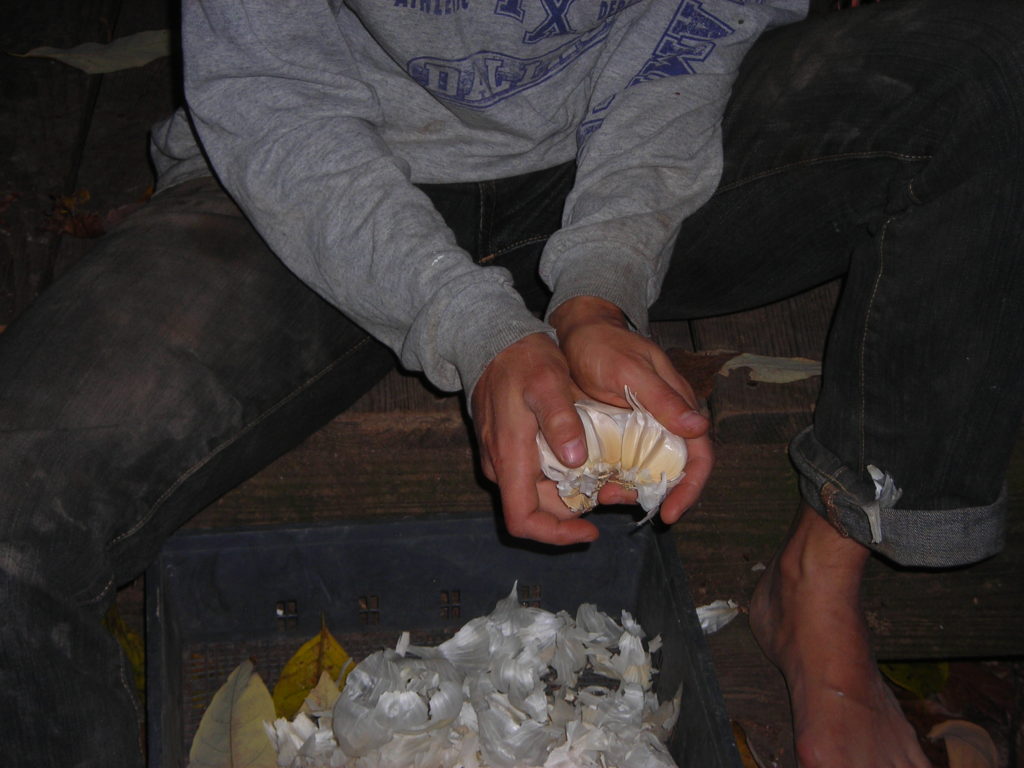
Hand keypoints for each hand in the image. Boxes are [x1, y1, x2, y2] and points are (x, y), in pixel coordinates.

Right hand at [470, 332, 600, 544]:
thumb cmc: (523, 359)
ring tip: (606, 479)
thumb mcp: (548, 383)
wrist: (494, 340)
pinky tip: (587, 462)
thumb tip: (575, 461)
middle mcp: (501, 466)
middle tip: (612, 495)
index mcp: (510, 457)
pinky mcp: (507, 448)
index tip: (591, 533)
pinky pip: (534, 476)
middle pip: (537, 511)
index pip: (522, 520)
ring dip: (570, 496)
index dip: (556, 536)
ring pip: (537, 494)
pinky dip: (562, 478)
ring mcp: (502, 458)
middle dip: (573, 514)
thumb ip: (560, 420)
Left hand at [549, 296, 712, 523]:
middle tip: (626, 506)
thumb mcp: (632, 371)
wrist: (579, 331)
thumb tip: (699, 427)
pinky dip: (615, 478)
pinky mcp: (621, 431)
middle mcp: (666, 422)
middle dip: (658, 496)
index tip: (671, 513)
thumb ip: (663, 399)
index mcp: (679, 407)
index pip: (700, 456)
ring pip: (647, 471)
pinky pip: (624, 462)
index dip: (690, 488)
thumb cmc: (608, 345)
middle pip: (675, 471)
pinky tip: (596, 486)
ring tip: (606, 498)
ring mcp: (643, 428)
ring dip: (632, 490)